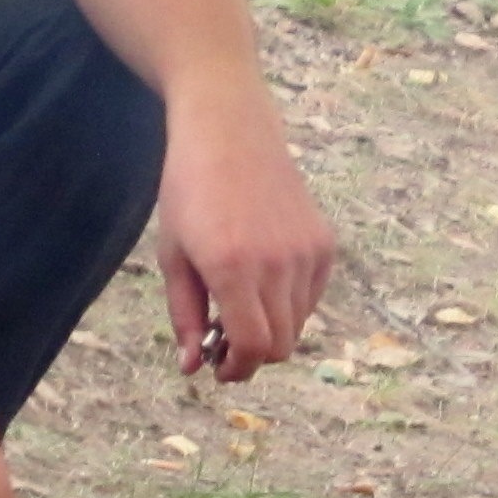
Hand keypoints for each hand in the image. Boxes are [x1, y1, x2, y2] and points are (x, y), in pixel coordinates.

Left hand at [156, 82, 333, 382]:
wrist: (229, 129)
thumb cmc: (189, 190)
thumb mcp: (173, 255)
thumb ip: (185, 315)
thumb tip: (194, 367)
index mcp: (232, 268)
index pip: (254, 348)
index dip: (238, 369)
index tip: (219, 368)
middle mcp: (277, 263)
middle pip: (281, 345)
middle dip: (252, 354)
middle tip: (224, 341)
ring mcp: (307, 252)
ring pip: (298, 324)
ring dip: (271, 327)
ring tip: (240, 302)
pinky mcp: (324, 242)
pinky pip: (312, 296)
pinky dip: (290, 302)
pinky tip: (263, 275)